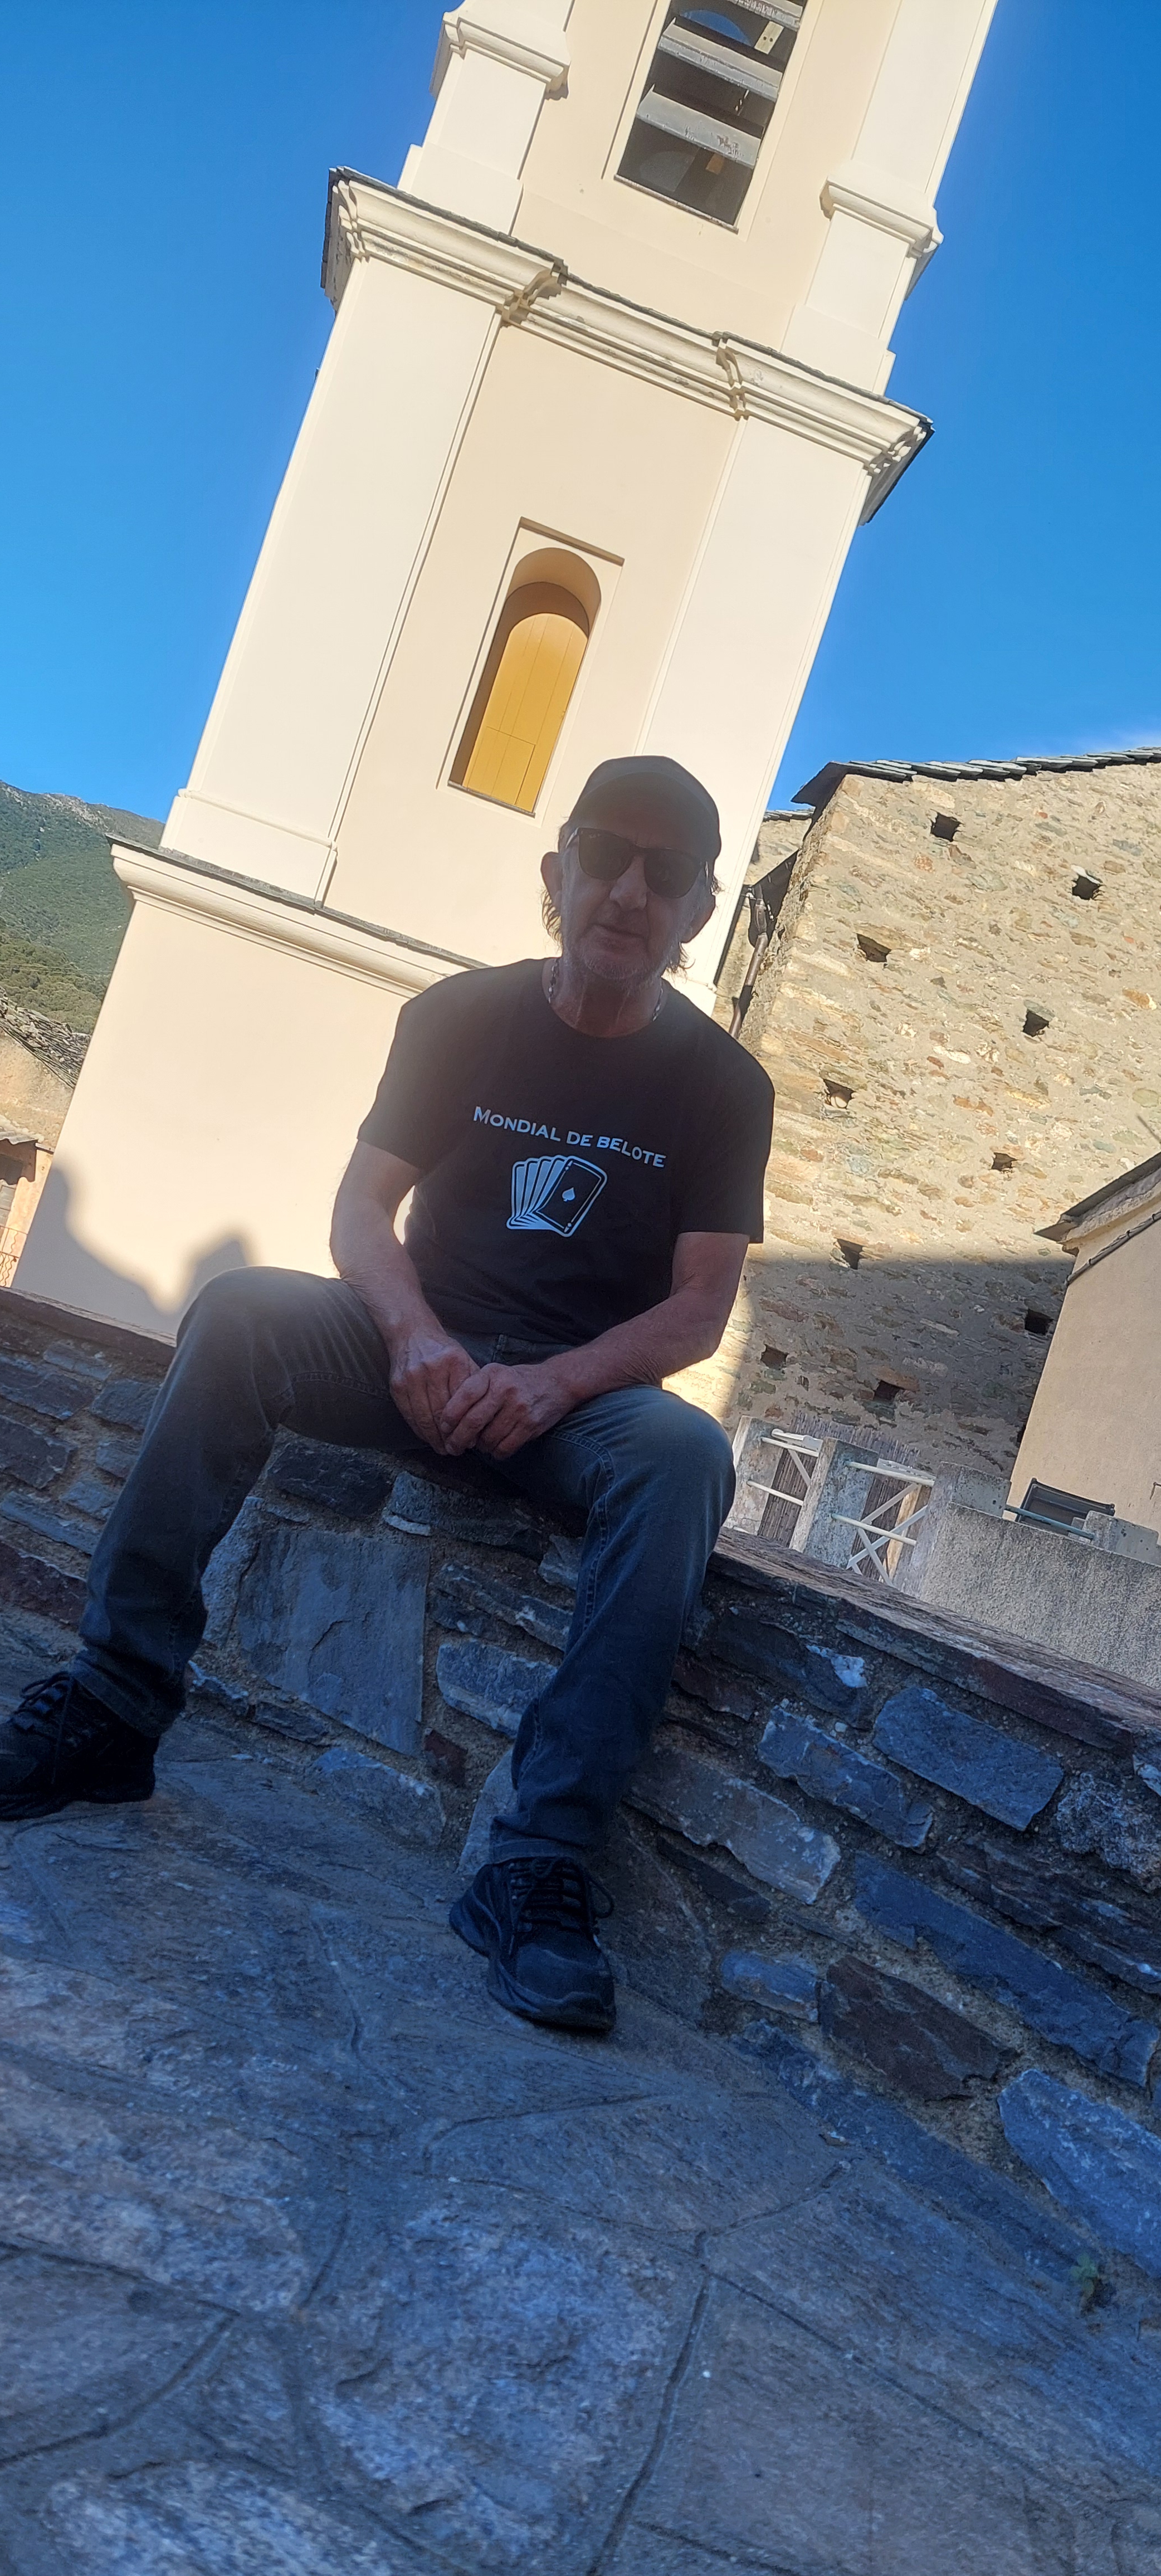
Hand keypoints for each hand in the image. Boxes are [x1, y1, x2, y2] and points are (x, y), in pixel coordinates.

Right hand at [388, 1325, 476, 1453]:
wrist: (411, 1333)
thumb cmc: (443, 1351)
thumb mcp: (465, 1360)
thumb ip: (474, 1385)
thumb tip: (481, 1419)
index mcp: (453, 1362)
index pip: (461, 1402)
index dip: (465, 1425)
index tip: (470, 1441)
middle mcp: (432, 1369)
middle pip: (442, 1412)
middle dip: (450, 1436)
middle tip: (456, 1450)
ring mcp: (412, 1377)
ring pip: (424, 1417)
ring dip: (434, 1438)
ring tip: (442, 1448)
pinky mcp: (398, 1385)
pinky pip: (409, 1415)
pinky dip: (419, 1429)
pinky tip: (427, 1437)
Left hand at [438, 1359, 573, 1458]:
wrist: (557, 1383)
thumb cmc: (518, 1381)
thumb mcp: (495, 1374)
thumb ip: (473, 1389)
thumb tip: (448, 1418)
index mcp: (492, 1374)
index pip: (463, 1396)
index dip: (449, 1416)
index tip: (443, 1428)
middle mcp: (505, 1389)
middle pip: (472, 1421)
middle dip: (458, 1440)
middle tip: (453, 1448)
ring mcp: (519, 1407)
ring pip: (488, 1438)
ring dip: (480, 1447)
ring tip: (479, 1444)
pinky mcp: (530, 1425)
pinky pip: (505, 1448)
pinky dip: (496, 1452)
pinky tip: (495, 1447)